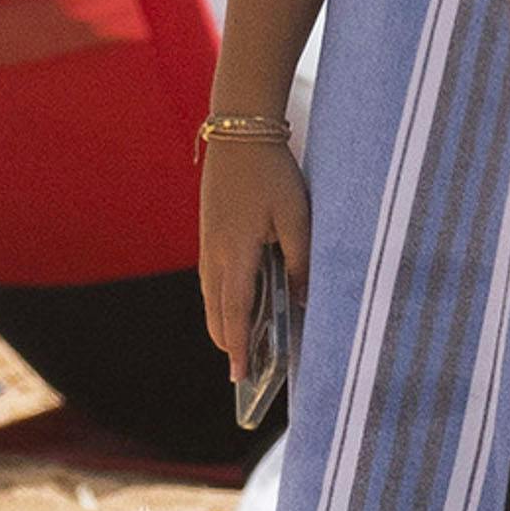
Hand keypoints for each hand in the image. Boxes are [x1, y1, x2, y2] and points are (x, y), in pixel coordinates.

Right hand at [196, 131, 311, 381]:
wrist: (239, 133)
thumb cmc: (271, 173)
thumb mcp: (297, 217)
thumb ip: (299, 262)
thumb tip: (301, 300)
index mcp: (235, 254)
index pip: (234, 313)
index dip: (238, 348)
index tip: (241, 377)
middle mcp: (214, 255)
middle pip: (216, 312)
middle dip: (229, 342)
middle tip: (244, 370)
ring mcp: (208, 244)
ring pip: (211, 296)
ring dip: (224, 322)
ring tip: (240, 344)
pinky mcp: (209, 234)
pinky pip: (212, 278)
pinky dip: (222, 299)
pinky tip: (238, 302)